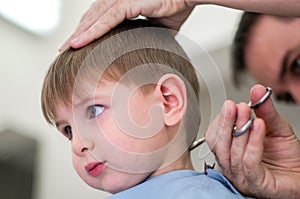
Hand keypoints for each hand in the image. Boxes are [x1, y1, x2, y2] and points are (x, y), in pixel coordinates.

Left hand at [59, 0, 194, 50]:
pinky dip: (92, 31)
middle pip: (92, 18)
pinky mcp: (128, 2)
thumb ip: (147, 37)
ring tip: (66, 48)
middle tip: (64, 48)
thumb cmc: (176, 6)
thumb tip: (147, 52)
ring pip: (94, 18)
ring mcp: (122, 0)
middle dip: (78, 34)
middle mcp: (118, 0)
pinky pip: (106, 19)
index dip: (88, 31)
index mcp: (124, 5)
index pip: (100, 19)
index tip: (79, 45)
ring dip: (79, 34)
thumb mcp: (158, 29)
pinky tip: (79, 42)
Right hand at [205, 84, 299, 198]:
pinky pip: (248, 162)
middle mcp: (232, 165)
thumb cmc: (287, 156)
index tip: (231, 104)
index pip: (214, 136)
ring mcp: (241, 177)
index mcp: (230, 152)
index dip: (221, 120)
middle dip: (226, 122)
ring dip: (240, 130)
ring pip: (232, 153)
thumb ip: (264, 110)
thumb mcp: (275, 127)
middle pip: (218, 144)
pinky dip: (253, 142)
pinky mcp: (255, 184)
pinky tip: (259, 126)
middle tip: (234, 106)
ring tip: (248, 114)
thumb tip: (256, 91)